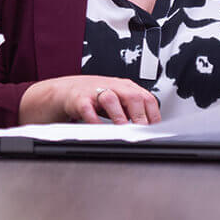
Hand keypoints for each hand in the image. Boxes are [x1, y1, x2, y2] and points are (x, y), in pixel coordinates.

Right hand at [18, 75, 161, 124]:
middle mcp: (112, 87)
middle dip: (140, 115)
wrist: (64, 91)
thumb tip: (149, 131)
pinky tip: (98, 129)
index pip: (146, 98)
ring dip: (119, 115)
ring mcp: (95, 91)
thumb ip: (132, 112)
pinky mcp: (79, 99)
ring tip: (123, 130)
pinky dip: (93, 119)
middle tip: (142, 132)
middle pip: (132, 96)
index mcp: (125, 87)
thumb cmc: (93, 97)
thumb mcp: (117, 101)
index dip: (152, 115)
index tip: (155, 130)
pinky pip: (87, 109)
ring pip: (111, 99)